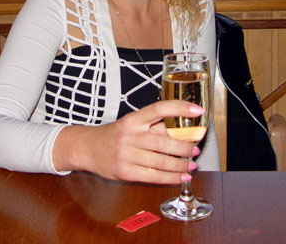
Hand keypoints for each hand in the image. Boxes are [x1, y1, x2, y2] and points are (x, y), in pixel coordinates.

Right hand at [53, 100, 203, 183]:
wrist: (87, 148)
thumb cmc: (114, 135)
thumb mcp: (131, 124)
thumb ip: (153, 127)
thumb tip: (184, 132)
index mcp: (133, 119)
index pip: (159, 109)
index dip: (179, 108)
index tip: (197, 110)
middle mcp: (130, 135)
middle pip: (163, 142)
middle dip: (184, 148)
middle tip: (196, 149)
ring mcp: (126, 154)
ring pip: (161, 161)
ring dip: (181, 165)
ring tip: (191, 166)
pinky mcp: (125, 172)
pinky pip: (153, 176)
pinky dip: (170, 178)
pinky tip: (181, 177)